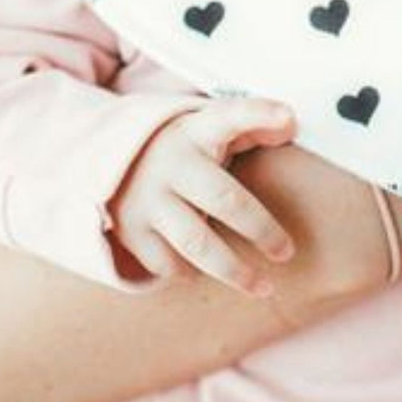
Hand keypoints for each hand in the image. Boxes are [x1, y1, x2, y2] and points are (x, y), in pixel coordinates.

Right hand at [109, 98, 295, 295]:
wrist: (111, 160)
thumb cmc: (188, 147)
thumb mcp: (214, 127)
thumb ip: (254, 124)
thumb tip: (290, 124)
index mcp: (199, 131)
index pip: (232, 115)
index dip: (260, 114)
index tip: (288, 117)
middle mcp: (173, 163)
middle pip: (225, 200)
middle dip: (262, 230)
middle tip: (287, 252)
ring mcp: (148, 198)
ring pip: (196, 243)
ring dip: (234, 270)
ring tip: (264, 287)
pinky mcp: (130, 229)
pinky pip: (166, 262)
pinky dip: (188, 272)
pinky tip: (206, 273)